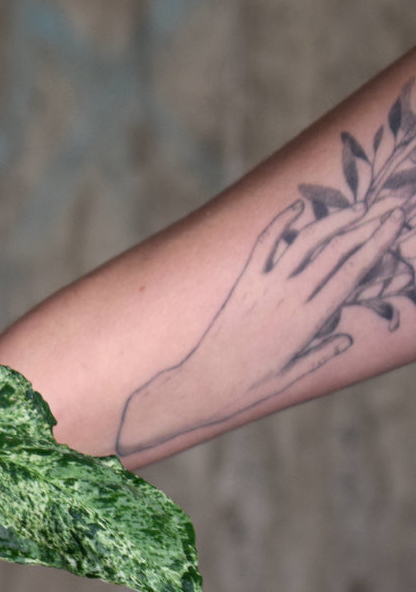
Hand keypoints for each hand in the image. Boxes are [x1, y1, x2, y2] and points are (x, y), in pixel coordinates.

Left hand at [117, 199, 409, 453]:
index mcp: (310, 321)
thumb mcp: (289, 377)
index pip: (353, 272)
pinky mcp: (240, 282)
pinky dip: (282, 223)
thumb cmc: (244, 387)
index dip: (378, 243)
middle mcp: (290, 298)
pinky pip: (264, 244)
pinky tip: (299, 208)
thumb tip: (349, 338)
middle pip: (337, 251)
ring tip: (356, 207)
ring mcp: (263, 286)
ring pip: (306, 242)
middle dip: (367, 224)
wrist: (196, 384)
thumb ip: (321, 355)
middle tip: (388, 204)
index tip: (396, 222)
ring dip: (334, 220)